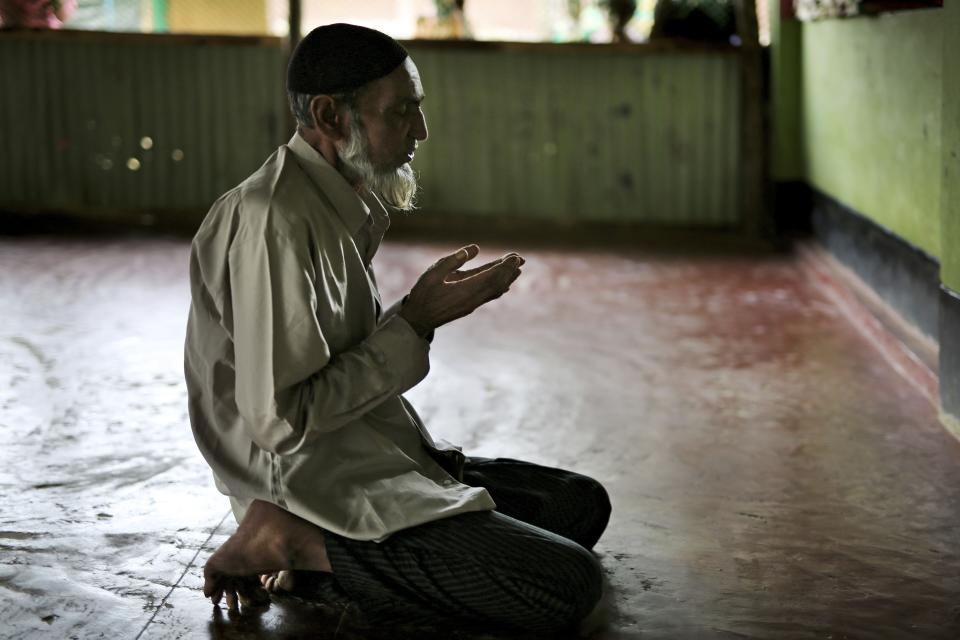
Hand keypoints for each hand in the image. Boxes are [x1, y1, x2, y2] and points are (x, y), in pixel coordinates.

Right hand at [399, 245, 523, 336]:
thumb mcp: (433, 273)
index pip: (491, 276)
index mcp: (464, 289)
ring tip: (518, 269)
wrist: (418, 320)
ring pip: (494, 291)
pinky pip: (488, 296)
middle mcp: (472, 299)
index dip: (504, 266)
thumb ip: (452, 260)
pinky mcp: (469, 307)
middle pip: (497, 284)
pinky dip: (498, 288)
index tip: (515, 257)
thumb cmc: (423, 295)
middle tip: (520, 258)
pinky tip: (504, 284)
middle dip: (509, 271)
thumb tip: (474, 249)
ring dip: (506, 279)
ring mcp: (472, 304)